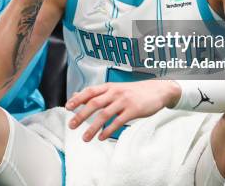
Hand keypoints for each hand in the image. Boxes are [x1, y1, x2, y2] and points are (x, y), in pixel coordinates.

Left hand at [65, 81, 180, 141]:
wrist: (157, 90)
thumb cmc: (133, 91)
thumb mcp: (114, 88)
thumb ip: (97, 93)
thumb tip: (76, 95)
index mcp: (109, 87)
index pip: (90, 91)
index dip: (78, 99)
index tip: (67, 108)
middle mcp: (115, 92)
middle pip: (94, 103)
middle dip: (81, 115)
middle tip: (71, 125)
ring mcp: (124, 101)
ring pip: (105, 114)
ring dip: (93, 127)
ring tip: (85, 138)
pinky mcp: (133, 110)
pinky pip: (118, 122)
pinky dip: (108, 131)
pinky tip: (101, 137)